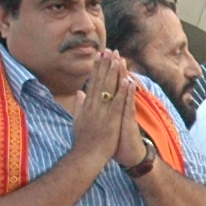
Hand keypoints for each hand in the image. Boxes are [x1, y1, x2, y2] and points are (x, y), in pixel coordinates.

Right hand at [58, 50, 134, 170]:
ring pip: (109, 88)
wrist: (86, 155)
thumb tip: (80, 93)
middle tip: (110, 50)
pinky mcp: (112, 120)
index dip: (97, 68)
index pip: (93, 82)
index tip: (100, 55)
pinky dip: (123, 92)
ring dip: (114, 73)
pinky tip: (127, 80)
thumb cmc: (83, 140)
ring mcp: (103, 112)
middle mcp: (94, 105)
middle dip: (106, 65)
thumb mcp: (78, 120)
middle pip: (101, 81)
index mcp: (87, 104)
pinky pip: (119, 103)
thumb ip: (79, 105)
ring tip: (118, 59)